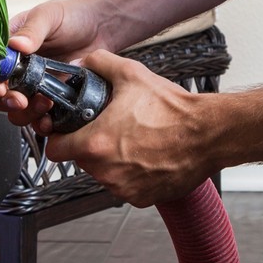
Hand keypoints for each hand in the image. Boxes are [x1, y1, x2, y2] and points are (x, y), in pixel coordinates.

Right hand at [0, 0, 105, 130]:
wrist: (101, 26)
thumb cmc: (71, 16)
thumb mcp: (48, 16)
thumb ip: (32, 31)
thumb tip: (16, 44)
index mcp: (8, 48)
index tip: (0, 88)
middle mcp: (17, 70)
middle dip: (6, 103)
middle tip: (20, 100)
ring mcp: (34, 87)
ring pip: (17, 112)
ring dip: (26, 113)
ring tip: (45, 102)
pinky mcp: (52, 99)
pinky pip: (40, 119)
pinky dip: (42, 123)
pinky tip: (51, 117)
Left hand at [43, 50, 216, 207]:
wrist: (207, 134)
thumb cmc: (172, 109)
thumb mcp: (131, 74)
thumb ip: (100, 64)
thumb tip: (84, 63)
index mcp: (95, 143)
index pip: (55, 149)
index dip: (59, 137)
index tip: (68, 131)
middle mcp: (105, 171)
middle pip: (80, 160)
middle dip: (89, 145)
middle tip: (110, 129)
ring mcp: (123, 187)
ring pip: (102, 174)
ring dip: (110, 160)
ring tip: (132, 140)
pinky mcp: (140, 198)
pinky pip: (124, 186)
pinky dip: (130, 174)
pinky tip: (145, 156)